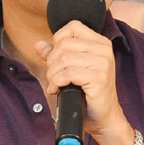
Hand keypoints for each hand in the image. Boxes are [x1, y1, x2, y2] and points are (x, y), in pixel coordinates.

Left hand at [34, 21, 126, 137]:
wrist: (103, 117)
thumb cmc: (88, 93)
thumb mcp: (71, 69)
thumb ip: (56, 55)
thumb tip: (39, 45)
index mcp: (100, 43)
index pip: (72, 27)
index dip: (58, 41)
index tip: (58, 59)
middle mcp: (104, 50)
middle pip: (64, 44)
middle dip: (52, 62)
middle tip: (55, 76)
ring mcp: (103, 63)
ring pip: (64, 59)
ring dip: (53, 75)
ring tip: (56, 84)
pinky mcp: (99, 78)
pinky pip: (68, 74)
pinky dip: (57, 83)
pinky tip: (57, 90)